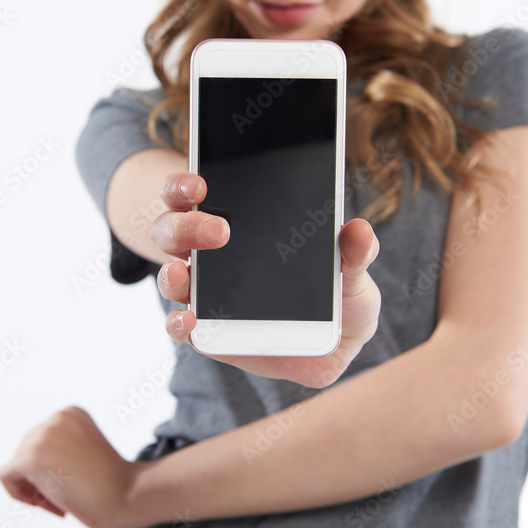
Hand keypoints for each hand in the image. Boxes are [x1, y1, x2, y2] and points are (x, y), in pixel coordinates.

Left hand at [0, 406, 147, 527]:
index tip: (74, 483)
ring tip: (63, 501)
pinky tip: (45, 502)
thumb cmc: (115, 482)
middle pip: (27, 450)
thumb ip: (62, 448)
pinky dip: (18, 493)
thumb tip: (31, 463)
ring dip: (35, 487)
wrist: (129, 492)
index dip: (53, 466)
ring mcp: (42, 435)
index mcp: (71, 412)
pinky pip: (6, 476)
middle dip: (42, 477)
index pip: (42, 439)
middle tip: (68, 496)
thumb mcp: (87, 451)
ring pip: (17, 465)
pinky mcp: (30, 458)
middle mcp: (55, 417)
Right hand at [151, 172, 380, 388]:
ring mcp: (206, 295)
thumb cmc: (342, 293)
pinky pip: (180, 327)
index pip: (196, 195)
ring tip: (181, 274)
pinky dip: (178, 324)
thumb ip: (356, 251)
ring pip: (170, 274)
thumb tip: (357, 229)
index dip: (185, 185)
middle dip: (187, 225)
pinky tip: (188, 321)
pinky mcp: (208, 334)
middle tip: (219, 230)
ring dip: (170, 273)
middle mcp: (212, 256)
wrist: (340, 342)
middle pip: (175, 229)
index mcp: (240, 226)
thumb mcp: (354, 270)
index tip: (198, 184)